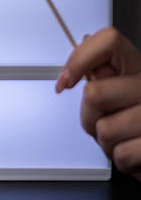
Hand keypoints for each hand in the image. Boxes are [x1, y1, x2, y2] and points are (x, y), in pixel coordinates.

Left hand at [56, 27, 140, 179]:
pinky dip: (121, 159)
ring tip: (123, 136)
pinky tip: (133, 150)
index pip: (108, 40)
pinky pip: (120, 154)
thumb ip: (103, 70)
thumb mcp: (123, 88)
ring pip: (104, 129)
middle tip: (106, 119)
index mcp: (139, 66)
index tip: (67, 80)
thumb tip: (84, 41)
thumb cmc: (137, 119)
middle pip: (93, 93)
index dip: (79, 59)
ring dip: (105, 141)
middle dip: (89, 115)